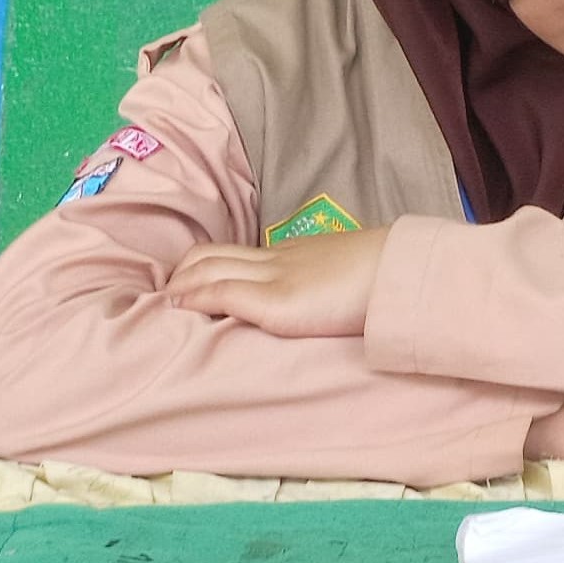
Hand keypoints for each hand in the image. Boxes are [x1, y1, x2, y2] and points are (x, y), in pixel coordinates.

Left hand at [163, 225, 386, 337]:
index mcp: (292, 255)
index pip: (234, 252)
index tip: (183, 283)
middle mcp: (276, 260)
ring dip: (180, 285)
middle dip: (180, 273)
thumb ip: (322, 284)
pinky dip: (195, 299)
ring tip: (163, 306)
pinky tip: (181, 310)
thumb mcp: (343, 276)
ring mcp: (274, 277)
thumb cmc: (381, 279)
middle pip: (211, 254)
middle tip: (164, 296)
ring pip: (208, 268)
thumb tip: (315, 302)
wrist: (399, 272)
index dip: (202, 264)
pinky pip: (221, 292)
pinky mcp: (276, 301)